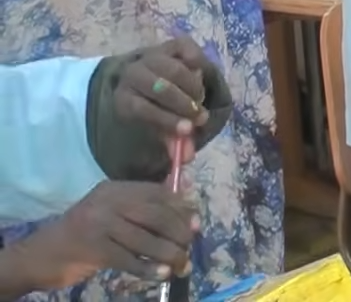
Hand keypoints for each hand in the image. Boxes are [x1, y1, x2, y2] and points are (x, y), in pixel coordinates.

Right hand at [16, 181, 196, 290]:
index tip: (196, 224)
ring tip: (181, 267)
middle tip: (188, 249)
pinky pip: (129, 259)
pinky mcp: (92, 248)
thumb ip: (145, 208)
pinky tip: (161, 275)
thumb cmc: (83, 235)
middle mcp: (107, 202)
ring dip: (169, 255)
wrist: (40, 256)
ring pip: (146, 239)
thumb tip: (188, 200)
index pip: (157, 193)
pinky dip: (148, 268)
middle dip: (179, 233)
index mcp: (116, 189)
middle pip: (156, 215)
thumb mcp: (112, 214)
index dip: (181, 209)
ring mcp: (98, 224)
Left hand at [111, 37, 213, 141]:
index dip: (167, 119)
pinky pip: (187, 50)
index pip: (142, 109)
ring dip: (193, 87)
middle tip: (200, 115)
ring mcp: (151, 56)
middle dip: (184, 104)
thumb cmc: (156, 108)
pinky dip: (198, 62)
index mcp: (124, 98)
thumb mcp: (158, 128)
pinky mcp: (170, 44)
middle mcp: (133, 74)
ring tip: (200, 98)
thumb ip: (173, 141)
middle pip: (161, 87)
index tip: (189, 129)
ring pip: (175, 69)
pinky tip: (200, 75)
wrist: (151, 77)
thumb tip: (189, 157)